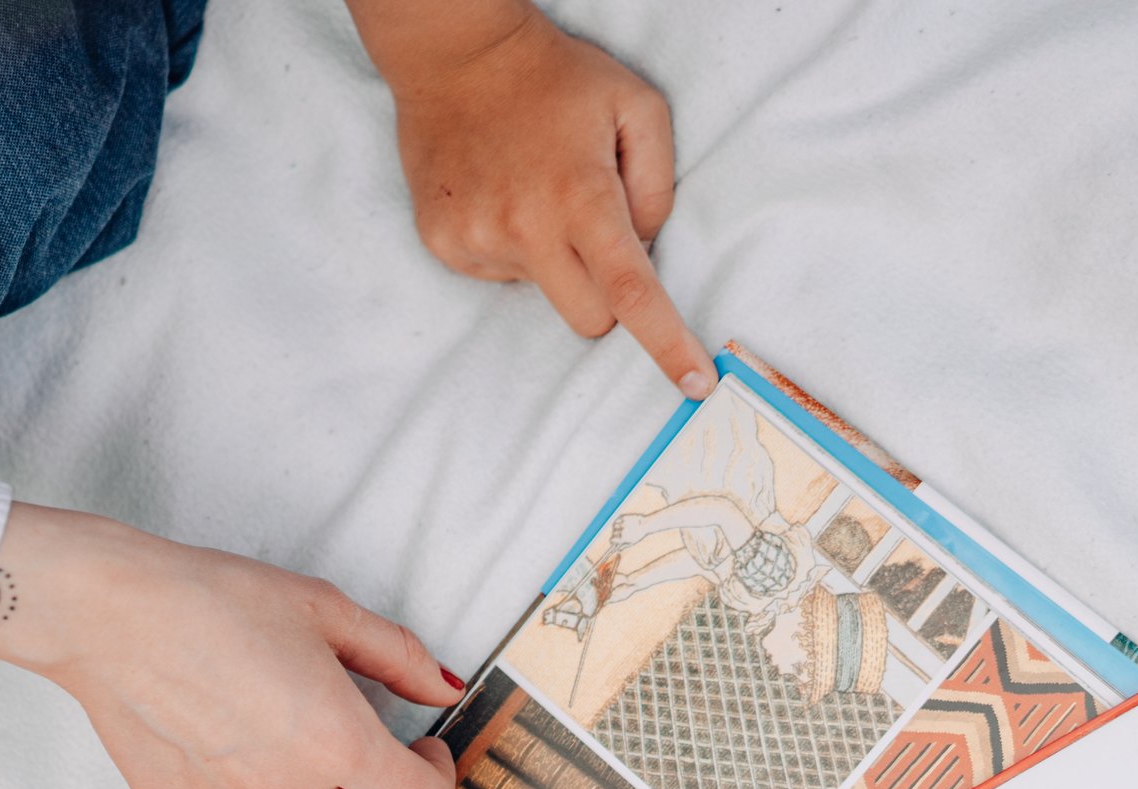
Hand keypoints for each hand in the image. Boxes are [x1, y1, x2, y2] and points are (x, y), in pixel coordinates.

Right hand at [0, 505, 462, 788]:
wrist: (113, 611)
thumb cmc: (214, 600)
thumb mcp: (324, 609)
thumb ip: (397, 655)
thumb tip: (444, 686)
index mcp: (338, 741)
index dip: (436, 779)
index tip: (422, 752)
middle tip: (380, 770)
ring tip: (313, 771)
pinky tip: (255, 788)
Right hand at [377, 6, 712, 396]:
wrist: (458, 55)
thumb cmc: (556, 78)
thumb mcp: (637, 107)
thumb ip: (658, 185)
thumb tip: (646, 248)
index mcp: (582, 197)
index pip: (632, 292)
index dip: (666, 344)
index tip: (693, 384)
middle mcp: (526, 227)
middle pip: (588, 319)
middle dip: (604, 293)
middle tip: (591, 229)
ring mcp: (477, 239)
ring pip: (541, 295)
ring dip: (550, 259)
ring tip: (532, 191)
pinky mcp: (444, 243)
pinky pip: (497, 275)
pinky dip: (509, 247)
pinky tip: (500, 196)